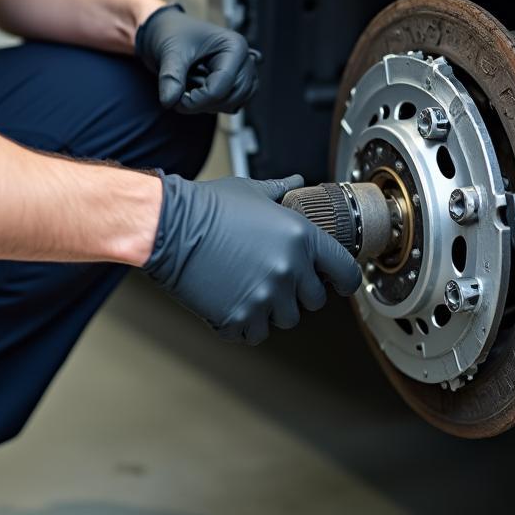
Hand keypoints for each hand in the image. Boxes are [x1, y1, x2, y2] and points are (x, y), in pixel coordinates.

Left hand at [135, 3, 258, 113]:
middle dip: (203, 104)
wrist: (172, 32)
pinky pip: (234, 105)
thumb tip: (169, 102)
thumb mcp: (169, 51)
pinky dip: (215, 106)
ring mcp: (245, 73)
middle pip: (231, 98)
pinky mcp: (239, 84)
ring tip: (190, 90)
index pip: (221, 87)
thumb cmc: (173, 34)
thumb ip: (170, 77)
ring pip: (234, 105)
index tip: (176, 99)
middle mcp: (245, 60)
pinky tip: (199, 93)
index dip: (197, 100)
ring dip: (209, 105)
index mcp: (234, 47)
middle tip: (179, 96)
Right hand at [143, 173, 362, 344]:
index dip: (343, 279)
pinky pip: (255, 333)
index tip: (336, 282)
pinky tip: (232, 302)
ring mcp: (265, 297)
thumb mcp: (252, 191)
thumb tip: (296, 181)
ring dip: (272, 309)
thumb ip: (281, 190)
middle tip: (275, 279)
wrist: (169, 227)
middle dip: (298, 292)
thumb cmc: (208, 206)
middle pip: (314, 301)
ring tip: (250, 289)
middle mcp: (289, 269)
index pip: (345, 272)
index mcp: (301, 237)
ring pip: (285, 319)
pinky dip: (245, 324)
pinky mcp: (239, 317)